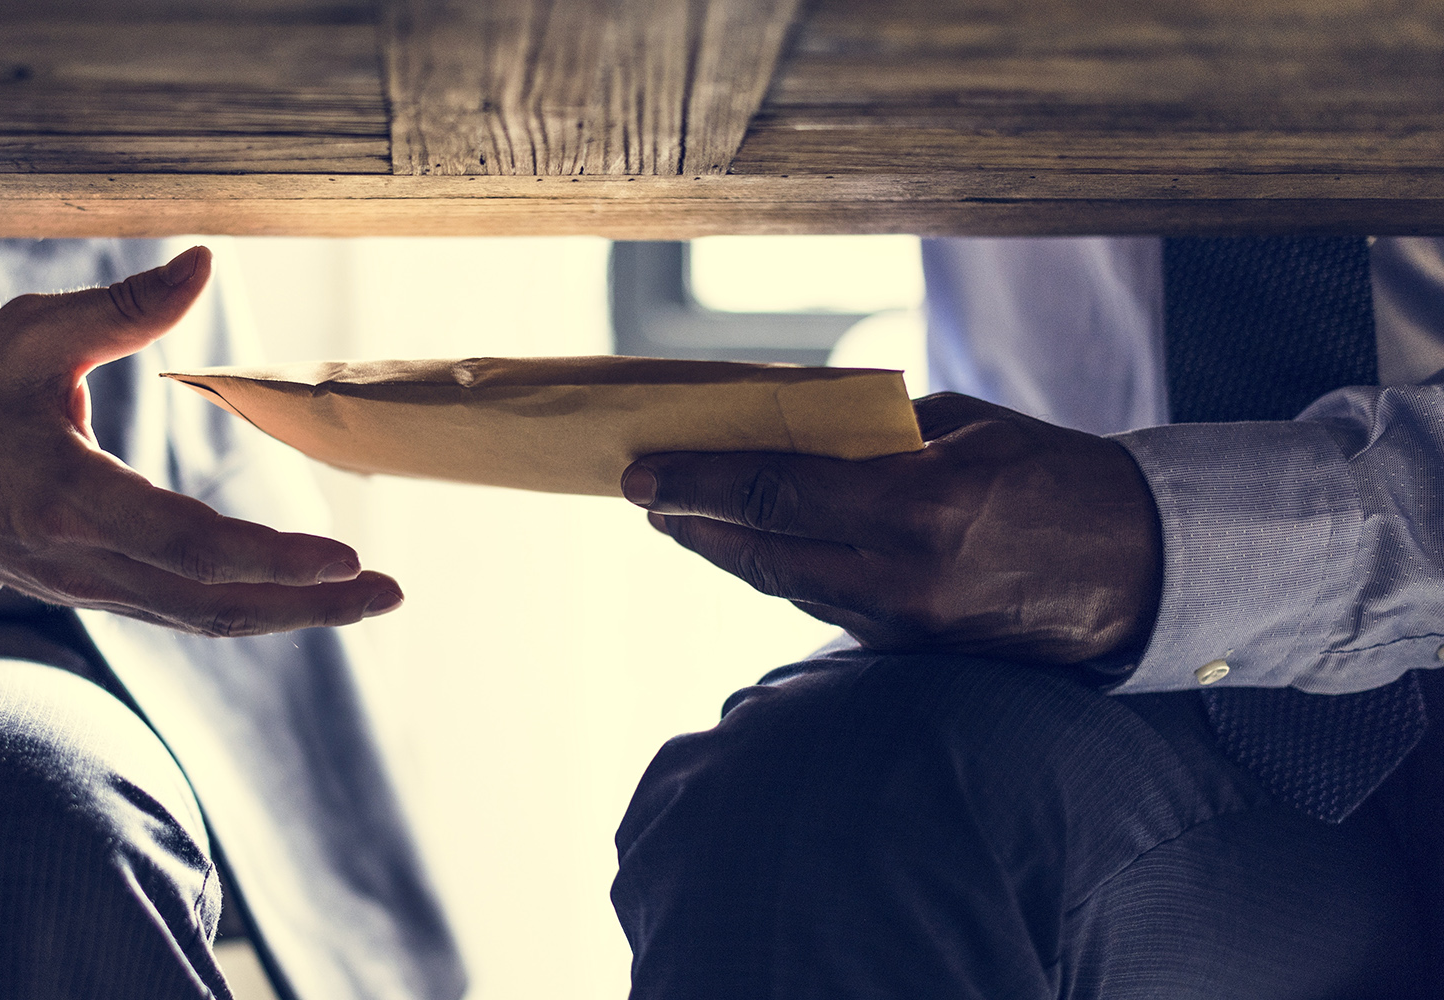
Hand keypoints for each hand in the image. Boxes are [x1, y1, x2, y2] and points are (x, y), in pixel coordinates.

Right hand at [0, 246, 402, 635]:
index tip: (345, 557)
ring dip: (288, 615)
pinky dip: (246, 609)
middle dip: (308, 605)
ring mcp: (88, 588)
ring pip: (203, 618)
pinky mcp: (93, 592)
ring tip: (364, 600)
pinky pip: (182, 611)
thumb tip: (204, 261)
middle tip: (388, 593)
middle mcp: (83, 560)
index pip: (190, 544)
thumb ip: (123, 307)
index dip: (272, 558)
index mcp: (67, 498)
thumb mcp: (30, 334)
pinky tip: (298, 597)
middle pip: (214, 603)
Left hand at [621, 393, 1160, 663]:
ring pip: (787, 583)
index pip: (774, 492)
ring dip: (730, 550)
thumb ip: (869, 431)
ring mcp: (906, 625)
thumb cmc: (1055, 474)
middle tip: (643, 494)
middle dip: (693, 521)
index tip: (641, 471)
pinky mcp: (912, 652)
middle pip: (762, 551)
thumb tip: (780, 428)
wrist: (1142, 568)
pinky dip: (784, 572)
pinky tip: (756, 547)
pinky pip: (826, 605)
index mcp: (920, 505)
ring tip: (684, 516)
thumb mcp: (963, 425)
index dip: (697, 482)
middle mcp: (904, 576)